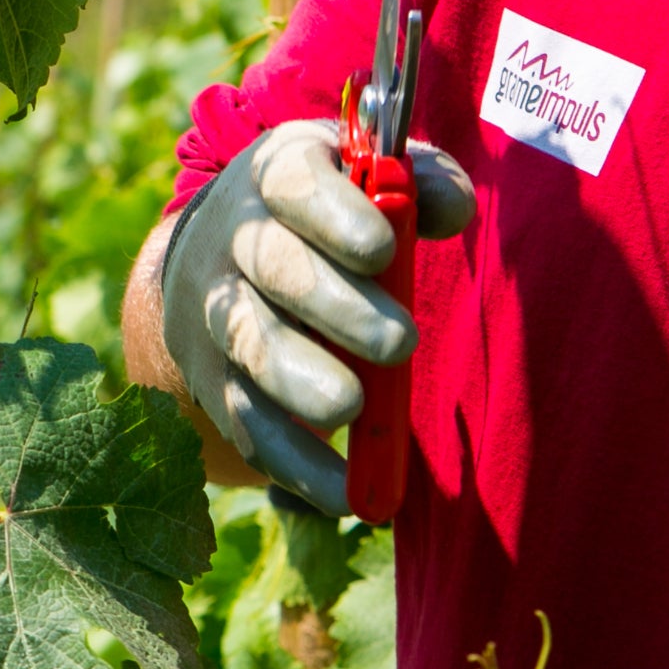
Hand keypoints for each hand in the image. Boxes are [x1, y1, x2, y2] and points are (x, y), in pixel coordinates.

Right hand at [158, 119, 472, 514]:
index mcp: (278, 175)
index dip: (334, 216)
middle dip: (335, 308)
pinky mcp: (215, 383)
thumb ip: (421, 184)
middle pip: (274, 269)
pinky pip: (250, 428)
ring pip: (252, 347)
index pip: (296, 186)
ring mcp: (216, 314)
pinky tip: (346, 494)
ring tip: (353, 408)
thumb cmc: (324, 211)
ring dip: (302, 384)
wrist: (219, 255)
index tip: (381, 249)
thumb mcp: (366, 174)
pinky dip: (296, 466)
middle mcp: (234, 240)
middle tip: (399, 343)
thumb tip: (453, 210)